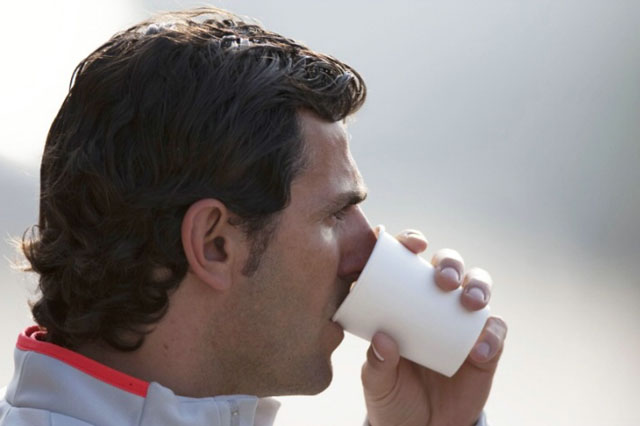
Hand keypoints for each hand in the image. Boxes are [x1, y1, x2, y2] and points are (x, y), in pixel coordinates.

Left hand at [361, 229, 507, 425]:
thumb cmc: (392, 395)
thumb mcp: (376, 381)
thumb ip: (377, 362)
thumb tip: (383, 338)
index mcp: (403, 301)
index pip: (406, 261)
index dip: (409, 242)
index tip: (411, 244)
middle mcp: (435, 303)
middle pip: (448, 265)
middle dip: (449, 263)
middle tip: (443, 280)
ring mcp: (463, 322)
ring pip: (478, 286)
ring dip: (478, 285)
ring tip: (470, 301)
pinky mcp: (487, 346)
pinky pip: (495, 330)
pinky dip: (491, 335)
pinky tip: (479, 349)